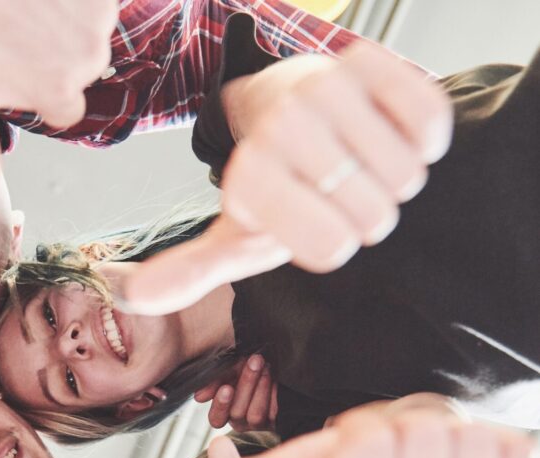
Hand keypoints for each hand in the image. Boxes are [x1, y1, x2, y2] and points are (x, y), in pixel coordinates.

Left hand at [0, 0, 117, 219]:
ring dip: (59, 16)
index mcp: (59, 93)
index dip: (34, 86)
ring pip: (86, 26)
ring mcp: (97, 11)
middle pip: (78, 65)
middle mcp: (88, 56)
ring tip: (16, 4)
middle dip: (49, 52)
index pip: (62, 104)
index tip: (6, 64)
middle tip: (6, 26)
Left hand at [109, 41, 452, 315]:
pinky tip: (383, 131)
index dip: (334, 246)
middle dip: (364, 215)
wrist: (292, 106)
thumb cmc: (274, 186)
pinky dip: (420, 139)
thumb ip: (188, 272)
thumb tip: (127, 299)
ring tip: (356, 161)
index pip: (331, 248)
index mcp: (250, 177)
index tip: (311, 222)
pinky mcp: (372, 62)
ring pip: (405, 175)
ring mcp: (326, 89)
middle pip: (371, 217)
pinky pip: (427, 123)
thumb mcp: (233, 235)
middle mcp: (282, 128)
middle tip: (335, 191)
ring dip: (393, 179)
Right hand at [193, 355, 277, 431]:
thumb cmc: (245, 367)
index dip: (220, 405)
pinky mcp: (275, 422)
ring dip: (260, 387)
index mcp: (224, 412)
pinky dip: (272, 392)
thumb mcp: (228, 369)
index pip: (216, 418)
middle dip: (246, 384)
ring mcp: (257, 424)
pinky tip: (273, 376)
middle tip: (254, 361)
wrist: (269, 365)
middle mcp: (239, 421)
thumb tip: (199, 398)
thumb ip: (213, 381)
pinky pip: (273, 412)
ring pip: (255, 414)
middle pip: (237, 413)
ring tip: (264, 365)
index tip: (226, 388)